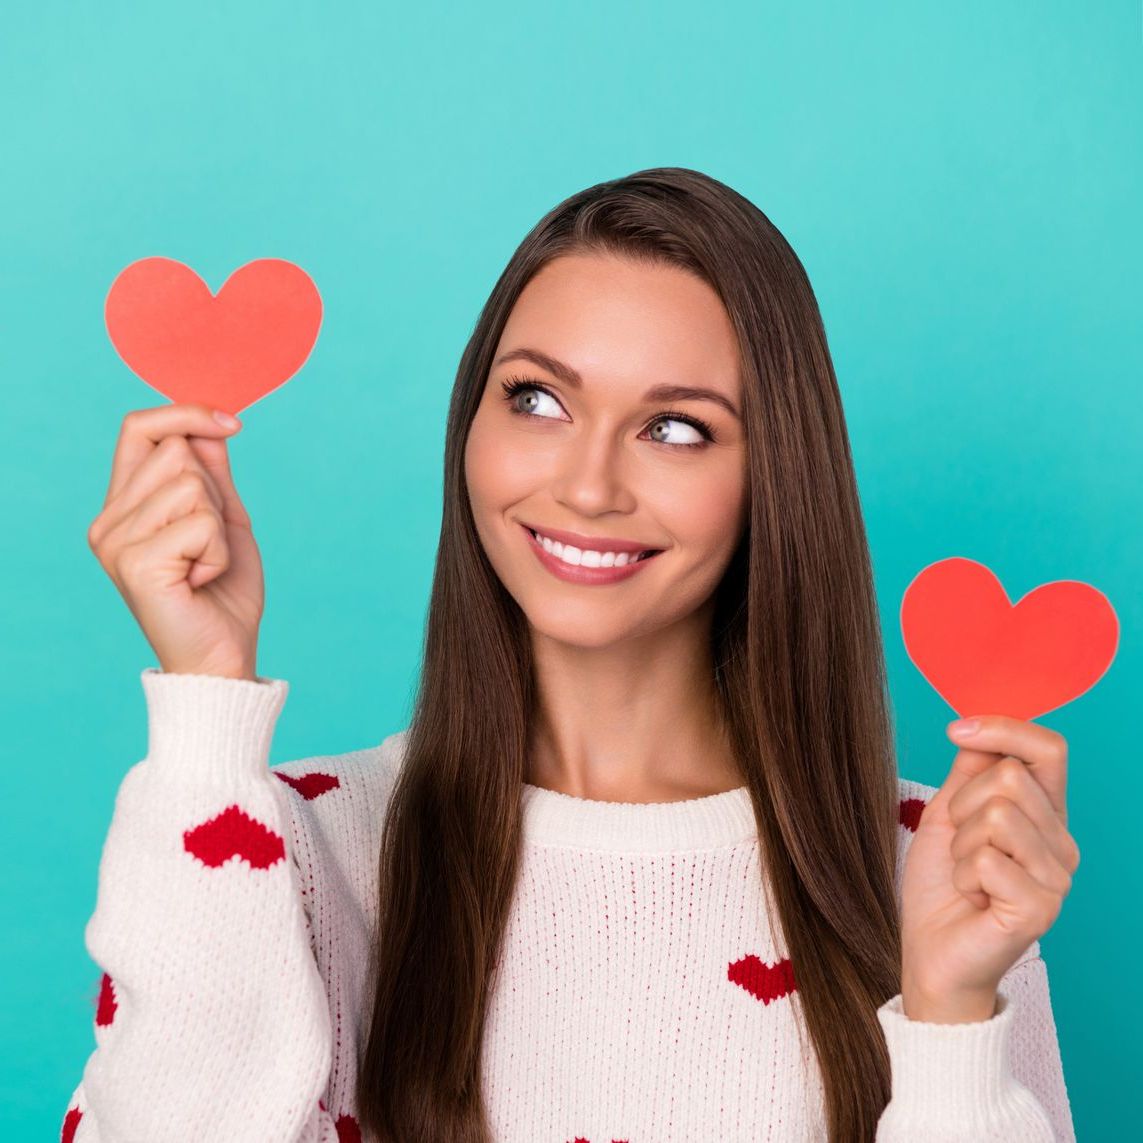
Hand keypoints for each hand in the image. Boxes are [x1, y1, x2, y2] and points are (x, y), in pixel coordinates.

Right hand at [87, 403, 264, 679]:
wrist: (223, 656)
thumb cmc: (223, 593)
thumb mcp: (224, 520)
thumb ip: (212, 473)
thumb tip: (208, 424)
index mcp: (123, 506)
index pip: (138, 428)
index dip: (186, 414)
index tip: (232, 424)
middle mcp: (108, 521)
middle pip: (176, 451)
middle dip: (214, 492)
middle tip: (209, 544)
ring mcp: (116, 542)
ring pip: (192, 484)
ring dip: (219, 527)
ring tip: (205, 565)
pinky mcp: (135, 563)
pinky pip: (202, 523)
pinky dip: (219, 552)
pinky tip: (202, 580)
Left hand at [899, 715, 1079, 1021]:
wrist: (930, 952)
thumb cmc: (941, 886)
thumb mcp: (947, 815)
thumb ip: (969, 772)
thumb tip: (977, 727)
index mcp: (1045, 815)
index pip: (1048, 749)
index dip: (1002, 728)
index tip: (956, 730)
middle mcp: (1061, 844)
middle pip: (1011, 778)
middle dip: (964, 804)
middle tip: (960, 844)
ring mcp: (1056, 878)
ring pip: (998, 814)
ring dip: (962, 843)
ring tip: (968, 874)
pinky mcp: (1040, 908)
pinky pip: (988, 858)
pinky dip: (963, 875)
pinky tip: (972, 897)